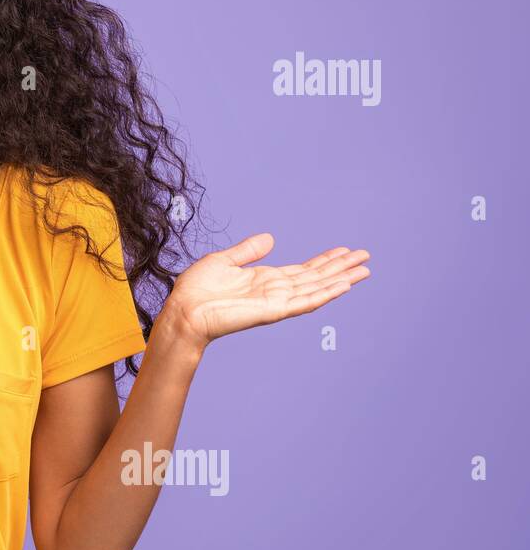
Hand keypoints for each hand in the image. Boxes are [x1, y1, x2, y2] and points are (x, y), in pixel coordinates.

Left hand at [165, 233, 369, 350]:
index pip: (303, 269)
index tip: (345, 250)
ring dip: (341, 279)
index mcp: (265, 279)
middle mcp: (275, 291)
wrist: (183, 311)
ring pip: (316, 288)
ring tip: (364, 269)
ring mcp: (276, 302)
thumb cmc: (196, 291)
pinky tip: (343, 285)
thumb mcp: (224, 261)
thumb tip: (270, 238)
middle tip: (365, 256)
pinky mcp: (273, 311)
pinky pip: (305, 301)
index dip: (324, 260)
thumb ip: (248, 251)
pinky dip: (325, 293)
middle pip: (316, 277)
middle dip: (340, 267)